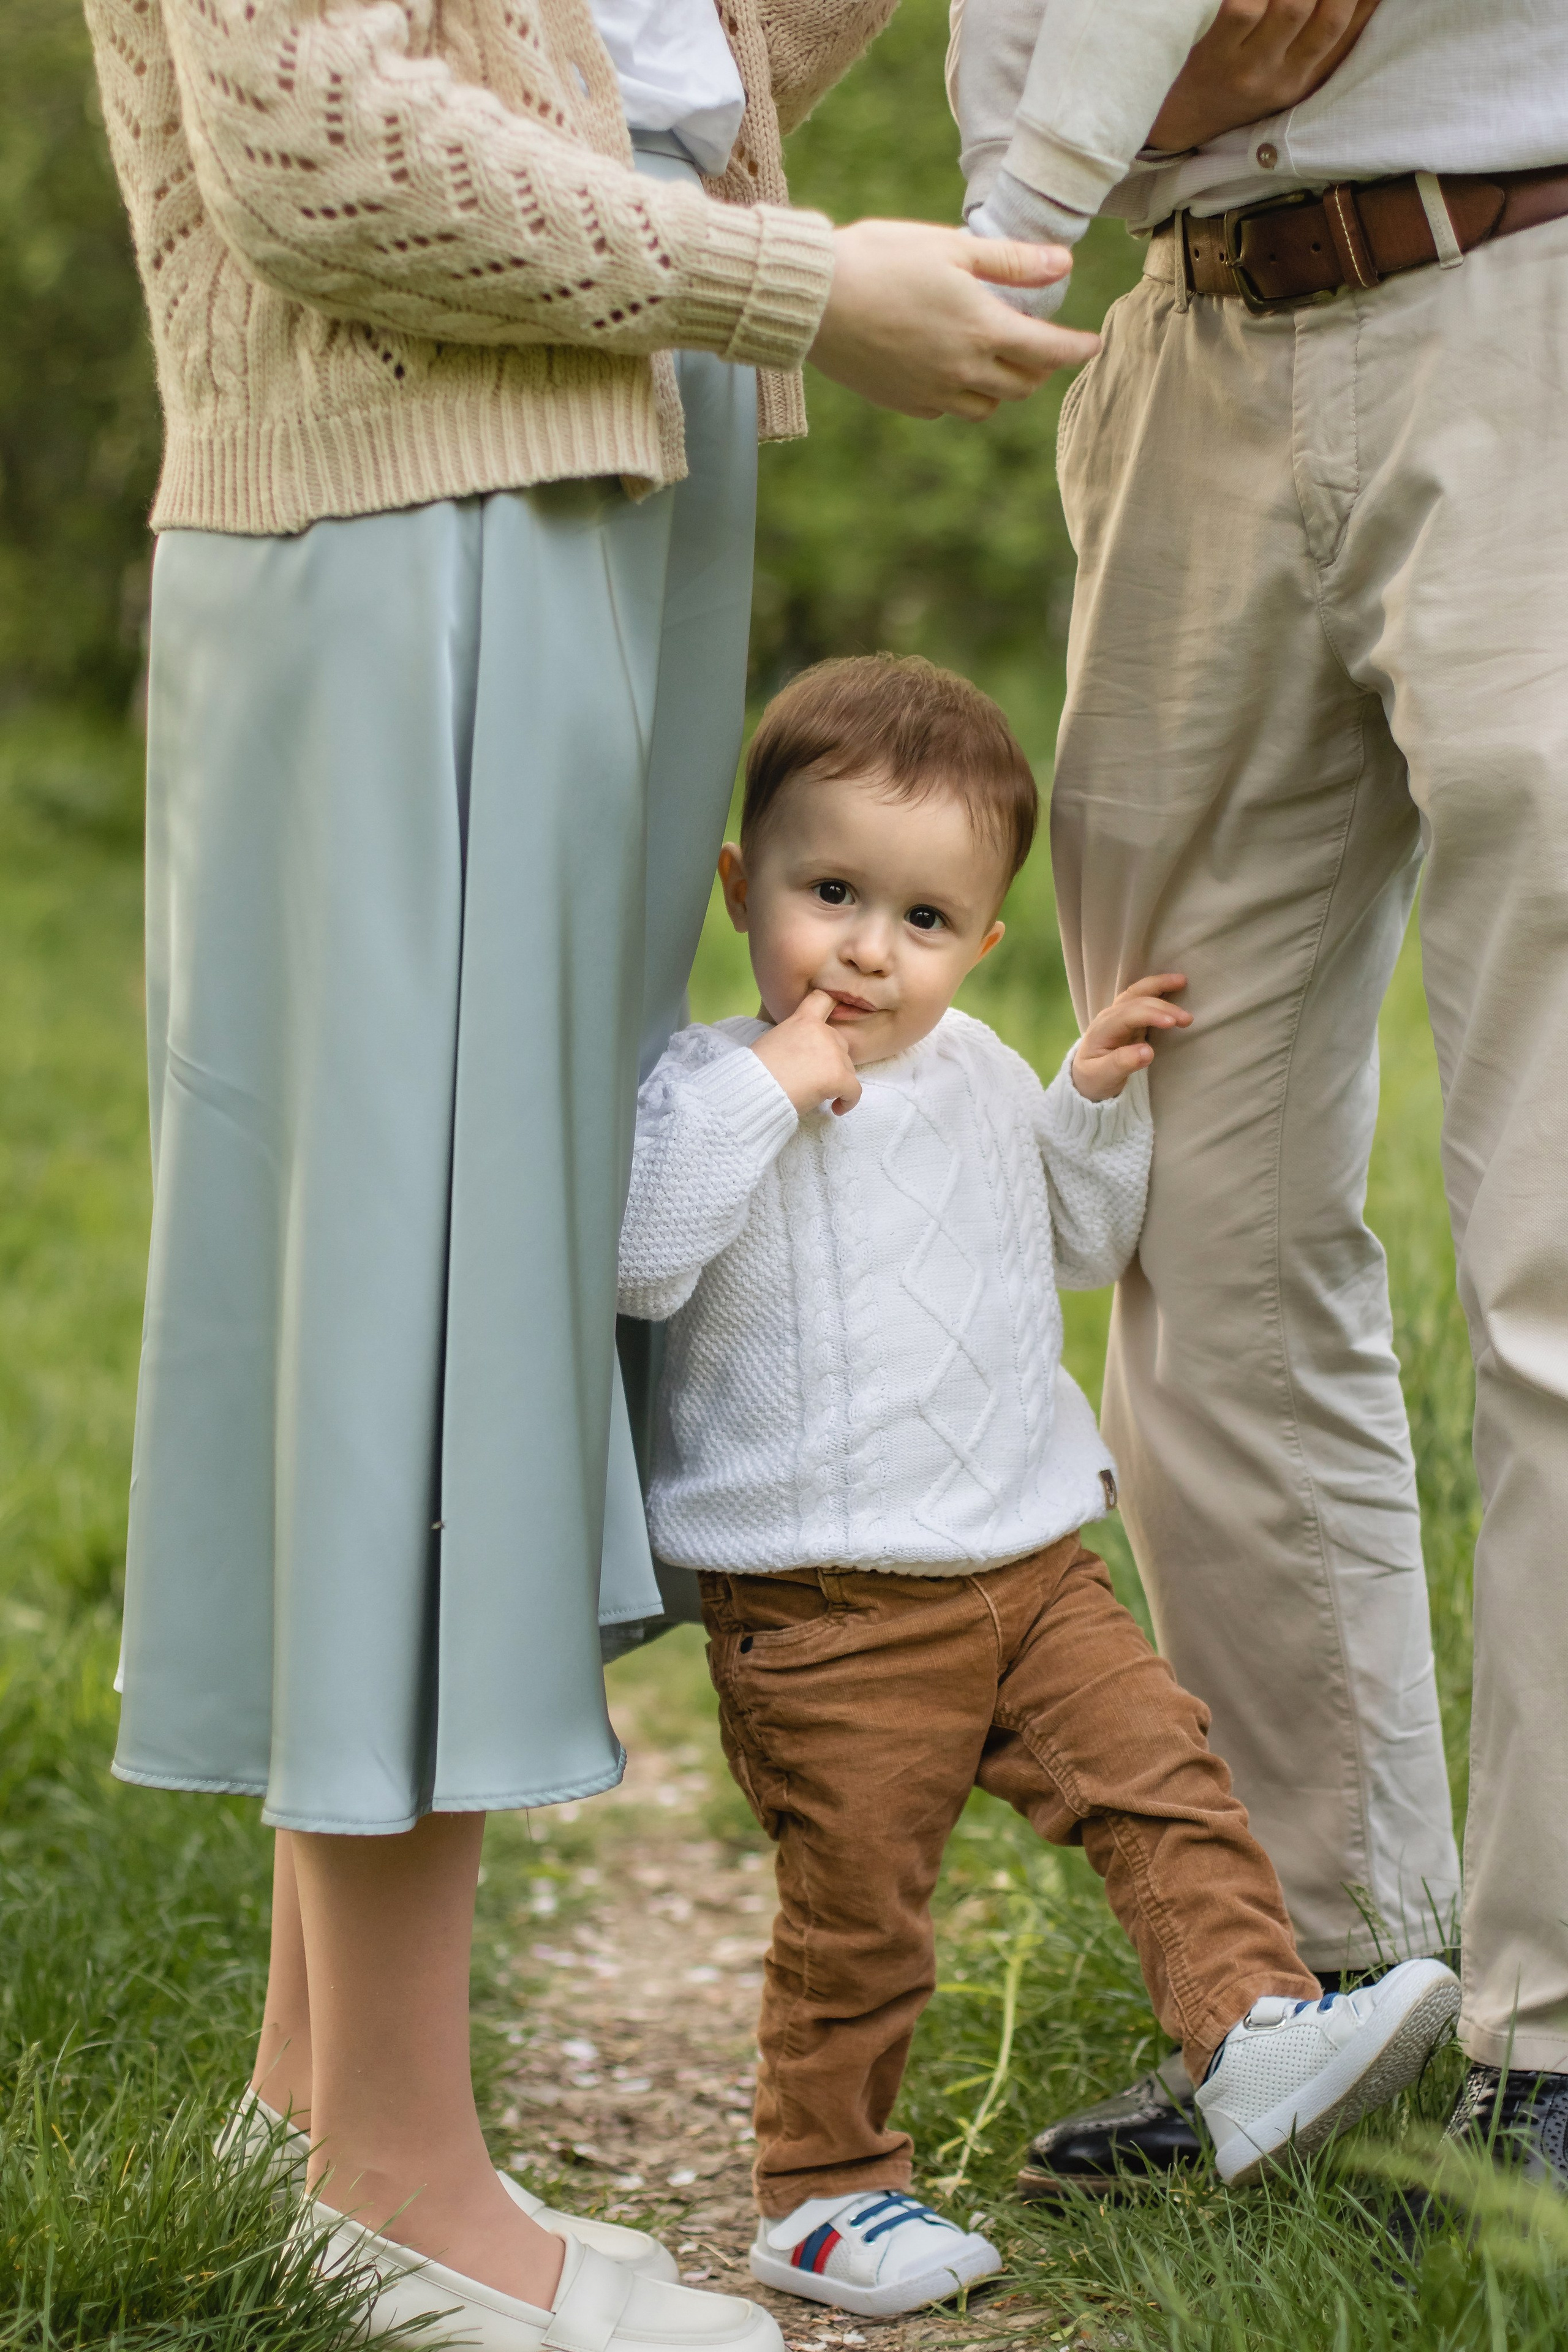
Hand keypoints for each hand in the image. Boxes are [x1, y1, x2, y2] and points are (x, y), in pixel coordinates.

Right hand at [751, 990, 863, 1116]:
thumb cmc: (757, 1069)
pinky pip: (854, 1091)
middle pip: (840, 1043)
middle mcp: (823, 1032)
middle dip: (832, 1060)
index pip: (823, 999)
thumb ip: (793, 1038)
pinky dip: (848, 1101)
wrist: (757, 1087)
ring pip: (848, 1068)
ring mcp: (834, 1054)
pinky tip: (836, 1109)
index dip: (832, 1005)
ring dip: (838, 1081)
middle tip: (815, 1076)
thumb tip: (801, 1054)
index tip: (835, 1016)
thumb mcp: (772, 1040)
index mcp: (803, 1020)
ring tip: (819, 1094)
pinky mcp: (840, 1077)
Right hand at [809, 220, 1099, 421]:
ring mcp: (932, 392)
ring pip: (988, 405)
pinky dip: (962, 394)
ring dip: (1003, 385)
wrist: (815, 299)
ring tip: (997, 359)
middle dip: (1041, 367)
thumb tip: (1064, 264)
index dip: (1078, 349)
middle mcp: (963, 370)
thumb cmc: (881, 259)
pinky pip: (947, 409)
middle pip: (1023, 384)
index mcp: (982, 328)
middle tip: (1042, 346)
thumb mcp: (953, 248)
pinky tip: (951, 369)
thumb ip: (1012, 261)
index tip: (1094, 345)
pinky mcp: (904, 402)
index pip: (1049, 350)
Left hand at [1071, 973, 1190, 1101]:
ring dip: (1160, 985)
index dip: (1151, 1015)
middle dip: (1163, 1006)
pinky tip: (1174, 986)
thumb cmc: (1094, 1078)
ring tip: (1183, 981)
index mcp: (1102, 1029)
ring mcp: (1119, 1014)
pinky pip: (1143, 997)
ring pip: (1138, 992)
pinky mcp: (1129, 1017)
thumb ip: (1122, 1064)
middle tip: (1187, 1018)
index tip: (1172, 1022)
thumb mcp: (1102, 1077)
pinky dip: (1158, 989)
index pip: (1128, 1015)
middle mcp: (1110, 1016)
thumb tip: (1148, 1052)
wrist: (1085, 1077)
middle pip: (1136, 1001)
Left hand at [1149, 0, 1382, 154]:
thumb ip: (1332, 36)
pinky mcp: (1212, 54)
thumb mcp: (1292, 71)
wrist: (1180, 117)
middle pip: (1325, 16)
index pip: (1345, 26)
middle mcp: (1279, 79)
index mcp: (1303, 80)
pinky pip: (1241, 7)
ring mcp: (1246, 68)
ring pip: (1289, 6)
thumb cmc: (1239, 82)